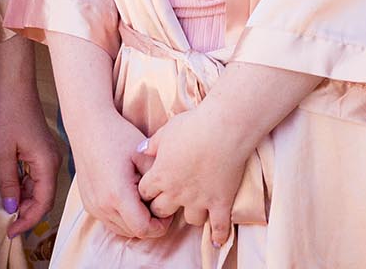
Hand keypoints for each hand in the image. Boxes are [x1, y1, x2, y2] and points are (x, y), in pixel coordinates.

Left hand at [0, 69, 61, 237]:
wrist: (14, 87)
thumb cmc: (8, 114)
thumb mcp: (2, 151)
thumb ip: (8, 182)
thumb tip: (11, 207)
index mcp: (47, 163)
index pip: (43, 202)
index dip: (28, 220)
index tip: (11, 230)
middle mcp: (53, 161)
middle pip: (44, 197)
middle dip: (27, 213)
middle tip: (8, 224)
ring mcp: (49, 155)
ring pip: (40, 188)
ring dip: (25, 201)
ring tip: (7, 210)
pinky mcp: (42, 151)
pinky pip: (37, 176)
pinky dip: (25, 187)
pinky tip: (11, 191)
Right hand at [69, 108, 166, 240]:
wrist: (88, 125)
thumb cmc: (117, 135)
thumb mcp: (144, 154)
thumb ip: (158, 179)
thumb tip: (170, 197)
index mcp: (118, 195)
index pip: (144, 229)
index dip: (161, 225)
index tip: (167, 210)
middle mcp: (102, 206)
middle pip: (133, 232)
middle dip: (150, 223)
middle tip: (158, 202)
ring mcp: (93, 206)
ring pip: (121, 229)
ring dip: (136, 221)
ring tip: (144, 199)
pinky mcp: (88, 204)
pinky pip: (110, 221)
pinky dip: (123, 217)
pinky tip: (130, 197)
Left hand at [133, 103, 250, 245]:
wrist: (223, 130)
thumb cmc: (193, 126)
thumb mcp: (166, 131)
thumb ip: (152, 144)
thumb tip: (141, 149)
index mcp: (161, 175)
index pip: (144, 192)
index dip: (146, 190)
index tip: (151, 188)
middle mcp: (176, 192)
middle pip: (161, 210)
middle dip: (162, 206)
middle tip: (168, 201)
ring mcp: (199, 199)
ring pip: (189, 219)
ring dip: (190, 213)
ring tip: (194, 208)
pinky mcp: (220, 202)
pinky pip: (218, 226)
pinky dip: (218, 235)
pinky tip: (217, 240)